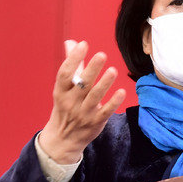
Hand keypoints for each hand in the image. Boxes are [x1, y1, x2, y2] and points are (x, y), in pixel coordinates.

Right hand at [39, 41, 125, 163]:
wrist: (63, 139)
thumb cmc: (65, 107)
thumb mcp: (63, 88)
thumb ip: (71, 65)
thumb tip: (72, 42)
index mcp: (61, 91)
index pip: (65, 73)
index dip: (73, 58)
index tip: (83, 45)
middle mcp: (71, 102)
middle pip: (82, 84)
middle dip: (91, 69)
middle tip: (102, 55)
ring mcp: (83, 113)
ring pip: (95, 97)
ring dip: (104, 84)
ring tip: (113, 71)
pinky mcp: (95, 123)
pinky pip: (106, 111)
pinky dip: (113, 102)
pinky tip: (122, 92)